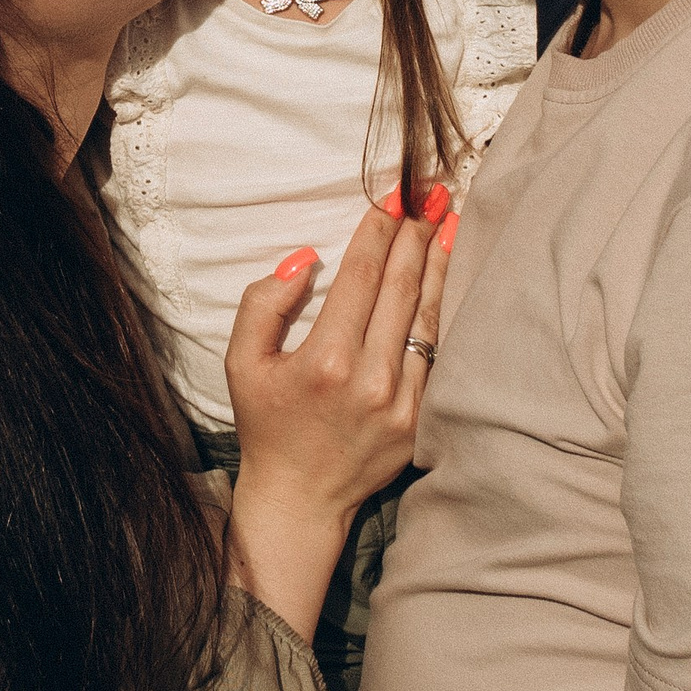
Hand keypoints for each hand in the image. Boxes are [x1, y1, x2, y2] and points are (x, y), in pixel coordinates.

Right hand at [222, 199, 451, 638]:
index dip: (379, 230)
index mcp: (324, 361)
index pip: (361, 277)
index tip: (393, 195)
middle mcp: (368, 380)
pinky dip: (443, 309)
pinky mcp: (420, 420)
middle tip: (431, 193)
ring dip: (439, 262)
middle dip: (416, 233)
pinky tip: (449, 278)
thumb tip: (305, 261)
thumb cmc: (268, 423)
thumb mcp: (241, 362)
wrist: (301, 497)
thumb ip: (263, 304)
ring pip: (427, 316)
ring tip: (449, 220)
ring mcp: (401, 403)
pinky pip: (437, 353)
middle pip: (401, 288)